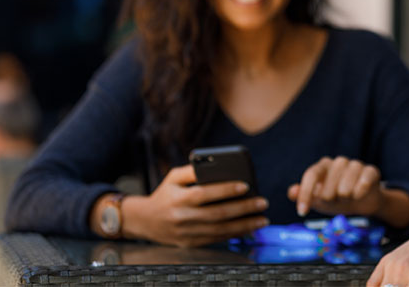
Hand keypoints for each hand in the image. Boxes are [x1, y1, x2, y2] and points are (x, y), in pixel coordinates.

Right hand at [116, 164, 269, 246]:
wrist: (145, 221)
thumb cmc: (166, 194)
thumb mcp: (173, 177)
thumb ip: (194, 170)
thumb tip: (218, 165)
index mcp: (178, 198)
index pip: (204, 193)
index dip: (225, 190)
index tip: (246, 185)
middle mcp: (182, 217)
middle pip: (217, 214)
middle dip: (243, 208)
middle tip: (262, 202)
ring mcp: (187, 233)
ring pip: (220, 230)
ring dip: (244, 225)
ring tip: (262, 219)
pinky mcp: (191, 243)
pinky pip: (217, 239)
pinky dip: (235, 234)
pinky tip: (250, 228)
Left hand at [288, 156, 383, 217]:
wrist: (363, 201)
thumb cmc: (337, 198)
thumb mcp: (318, 200)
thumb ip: (304, 196)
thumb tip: (291, 192)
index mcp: (323, 166)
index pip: (311, 175)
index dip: (305, 195)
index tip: (302, 212)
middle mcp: (338, 162)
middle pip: (327, 189)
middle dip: (330, 200)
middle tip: (337, 199)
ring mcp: (355, 164)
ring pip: (345, 189)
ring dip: (346, 199)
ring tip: (348, 196)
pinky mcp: (370, 171)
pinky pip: (363, 184)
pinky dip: (359, 194)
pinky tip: (360, 194)